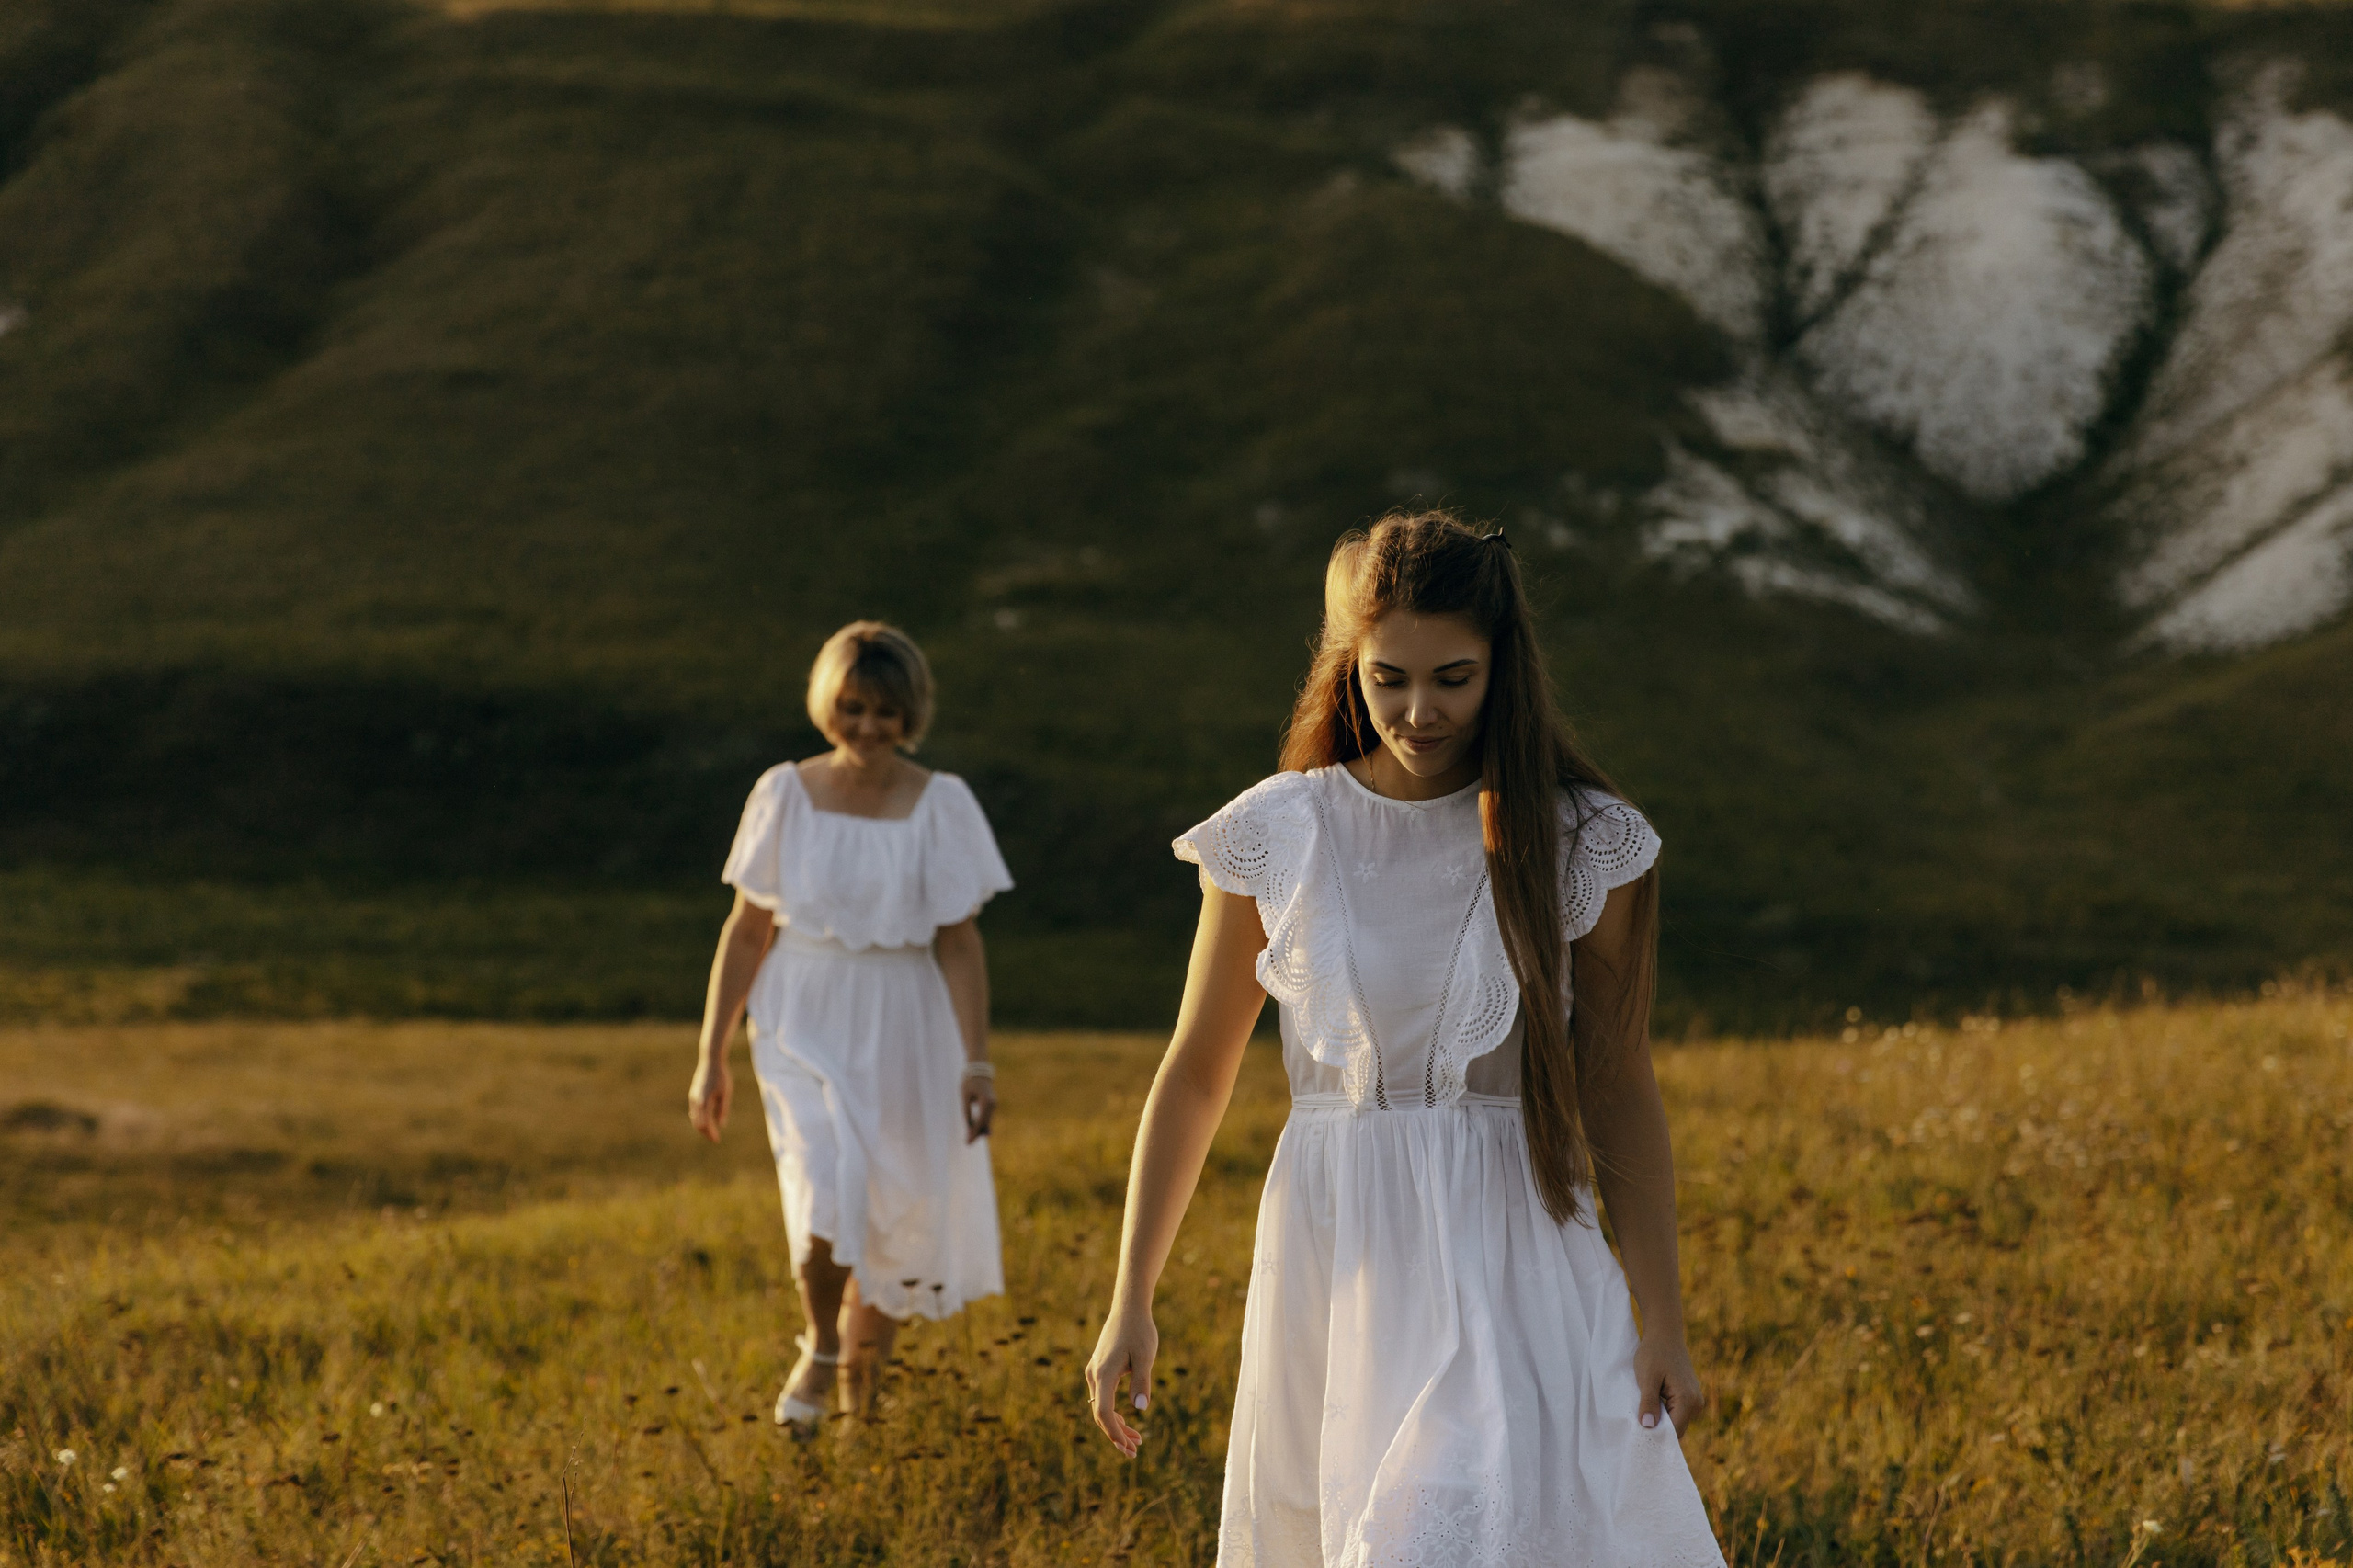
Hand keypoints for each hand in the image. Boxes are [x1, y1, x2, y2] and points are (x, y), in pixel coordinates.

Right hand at [687, 1053, 730, 1143]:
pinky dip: (699, 1119)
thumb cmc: (721, 1076)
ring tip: (711, 1132)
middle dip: (706, 1132)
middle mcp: (696, 1101)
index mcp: (704, 1102)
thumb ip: (722, 1109)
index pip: (705, 1124)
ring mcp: (693, 1097)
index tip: (717, 1140)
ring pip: (695, 1118)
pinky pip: (694, 1111)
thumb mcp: (725, 1093)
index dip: (711, 1133)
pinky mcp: (693, 1094)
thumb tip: (721, 1125)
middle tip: (715, 1139)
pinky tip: (706, 1121)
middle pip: (698, 1123)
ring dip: (702, 1126)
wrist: (710, 1061)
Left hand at [961, 1074, 995, 1142]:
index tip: (967, 1141)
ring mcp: (993, 1104)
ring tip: (969, 1139)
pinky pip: (986, 1117)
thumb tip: (969, 1127)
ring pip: (986, 1121)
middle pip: (985, 1123)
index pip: (980, 1121)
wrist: (979, 1069)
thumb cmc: (969, 1082)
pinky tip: (974, 1131)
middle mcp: (992, 1104)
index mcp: (986, 1101)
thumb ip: (967, 1112)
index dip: (974, 1132)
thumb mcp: (965, 1097)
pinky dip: (981, 1124)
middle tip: (967, 1144)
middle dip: (976, 1134)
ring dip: (978, 1130)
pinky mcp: (991, 1104)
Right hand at [1085, 1298, 1157, 1456]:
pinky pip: (1103, 1397)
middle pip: (1100, 1414)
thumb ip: (1142, 1381)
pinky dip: (1114, 1412)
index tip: (1128, 1447)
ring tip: (1137, 1441)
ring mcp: (1095, 1372)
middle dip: (1116, 1435)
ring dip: (1116, 1426)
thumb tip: (1140, 1410)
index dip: (1114, 1433)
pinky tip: (1128, 1420)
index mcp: (1103, 1374)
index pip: (1103, 1412)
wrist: (1129, 1308)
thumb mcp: (1145, 1355)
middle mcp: (1094, 1375)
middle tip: (1135, 1452)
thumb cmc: (1139, 1330)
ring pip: (1101, 1407)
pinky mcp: (1100, 1368)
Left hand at [1633, 1330, 1706, 1436]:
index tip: (1638, 1433)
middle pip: (1676, 1430)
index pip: (1674, 1432)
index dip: (1656, 1434)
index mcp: (1688, 1400)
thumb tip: (1648, 1426)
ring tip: (1644, 1408)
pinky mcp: (1689, 1397)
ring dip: (1660, 1419)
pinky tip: (1651, 1402)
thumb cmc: (1654, 1352)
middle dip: (1658, 1428)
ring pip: (1675, 1422)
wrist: (1664, 1334)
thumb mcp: (1647, 1377)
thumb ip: (1648, 1402)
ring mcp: (1694, 1400)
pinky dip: (1663, 1412)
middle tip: (1637, 1420)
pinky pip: (1676, 1413)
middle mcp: (1696, 1403)